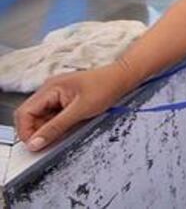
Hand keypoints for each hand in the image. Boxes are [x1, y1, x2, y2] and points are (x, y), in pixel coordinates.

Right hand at [14, 63, 132, 151]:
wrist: (123, 78)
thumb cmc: (106, 87)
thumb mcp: (80, 111)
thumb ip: (56, 127)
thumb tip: (35, 142)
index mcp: (50, 88)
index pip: (24, 113)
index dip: (26, 131)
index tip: (36, 145)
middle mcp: (49, 90)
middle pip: (30, 116)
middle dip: (37, 131)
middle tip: (50, 142)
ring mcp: (57, 94)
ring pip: (42, 118)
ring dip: (48, 128)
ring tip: (66, 131)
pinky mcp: (65, 99)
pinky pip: (53, 116)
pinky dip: (57, 124)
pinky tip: (69, 126)